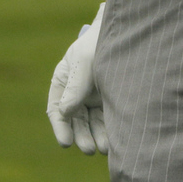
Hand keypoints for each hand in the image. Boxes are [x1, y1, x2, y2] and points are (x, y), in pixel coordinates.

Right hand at [46, 3, 107, 154]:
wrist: (126, 33)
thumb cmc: (100, 43)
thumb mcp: (84, 61)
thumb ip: (75, 87)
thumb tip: (65, 113)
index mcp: (64, 79)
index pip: (56, 107)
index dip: (60, 127)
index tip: (66, 142)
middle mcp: (77, 91)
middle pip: (75, 120)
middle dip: (81, 135)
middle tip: (89, 149)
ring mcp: (95, 96)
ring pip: (92, 123)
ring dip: (96, 137)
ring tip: (104, 148)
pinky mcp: (112, 100)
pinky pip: (108, 119)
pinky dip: (109, 131)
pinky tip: (114, 141)